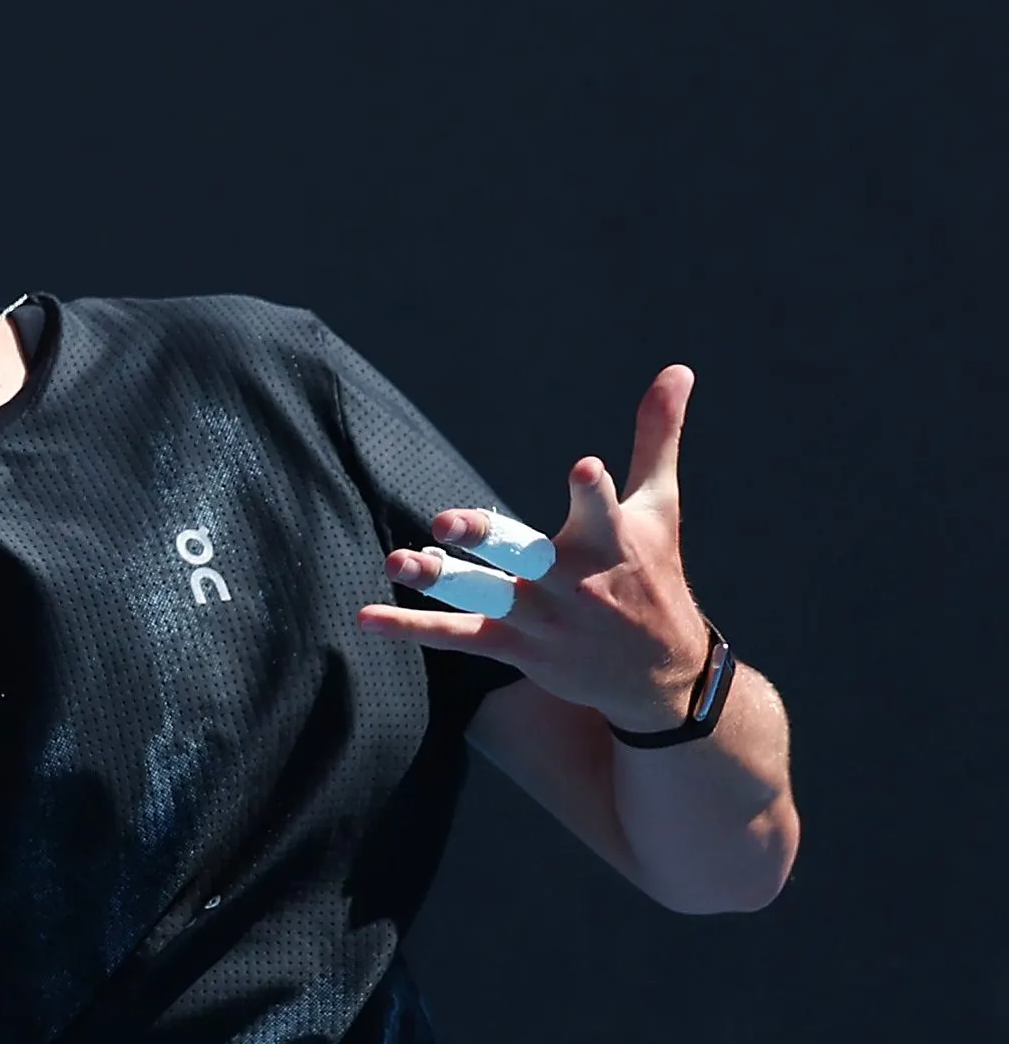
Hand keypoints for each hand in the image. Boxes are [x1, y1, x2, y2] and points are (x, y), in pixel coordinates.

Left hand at [358, 365, 715, 730]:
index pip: (602, 511)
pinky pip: (458, 636)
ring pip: (483, 597)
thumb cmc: (654, 574)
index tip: (584, 468)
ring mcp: (541, 618)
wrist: (659, 675)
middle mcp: (573, 582)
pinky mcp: (515, 648)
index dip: (593, 491)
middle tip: (447, 521)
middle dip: (487, 538)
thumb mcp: (661, 506)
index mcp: (610, 542)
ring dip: (437, 580)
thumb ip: (657, 437)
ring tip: (396, 561)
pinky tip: (366, 617)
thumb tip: (677, 368)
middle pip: (525, 556)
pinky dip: (411, 627)